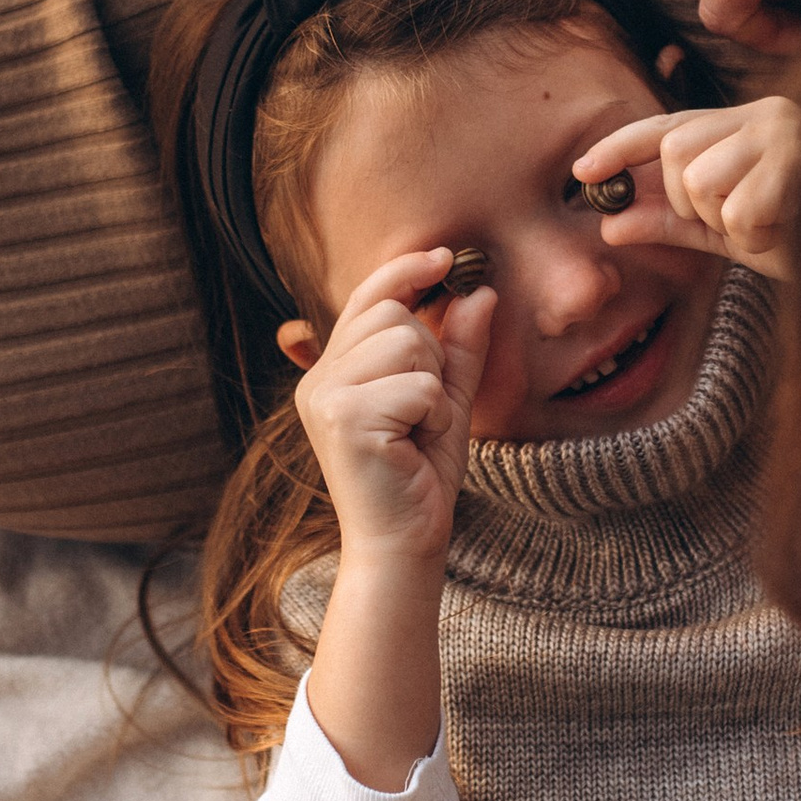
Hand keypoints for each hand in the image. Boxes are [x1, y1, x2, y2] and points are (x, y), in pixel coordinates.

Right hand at [288, 250, 494, 568]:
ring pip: (406, 341)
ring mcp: (326, 396)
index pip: (366, 297)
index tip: (443, 256)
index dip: (404, 271)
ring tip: (418, 427)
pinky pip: (417, 383)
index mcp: (333, 371)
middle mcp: (320, 378)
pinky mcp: (345, 417)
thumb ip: (459, 350)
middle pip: (393, 314)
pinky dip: (434, 412)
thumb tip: (480, 293)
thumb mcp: (446, 402)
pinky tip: (416, 444)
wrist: (402, 544)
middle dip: (430, 353)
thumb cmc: (419, 477)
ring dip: (433, 385)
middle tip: (424, 408)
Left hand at [577, 99, 800, 279]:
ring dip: (727, 222)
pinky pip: (738, 211)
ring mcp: (787, 130)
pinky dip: (756, 235)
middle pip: (676, 153)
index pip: (668, 125)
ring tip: (775, 223)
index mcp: (748, 123)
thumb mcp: (733, 231)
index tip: (578, 171)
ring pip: (701, 182)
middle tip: (738, 222)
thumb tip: (610, 224)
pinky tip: (793, 226)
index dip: (620, 146)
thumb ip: (674, 223)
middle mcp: (766, 114)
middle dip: (689, 202)